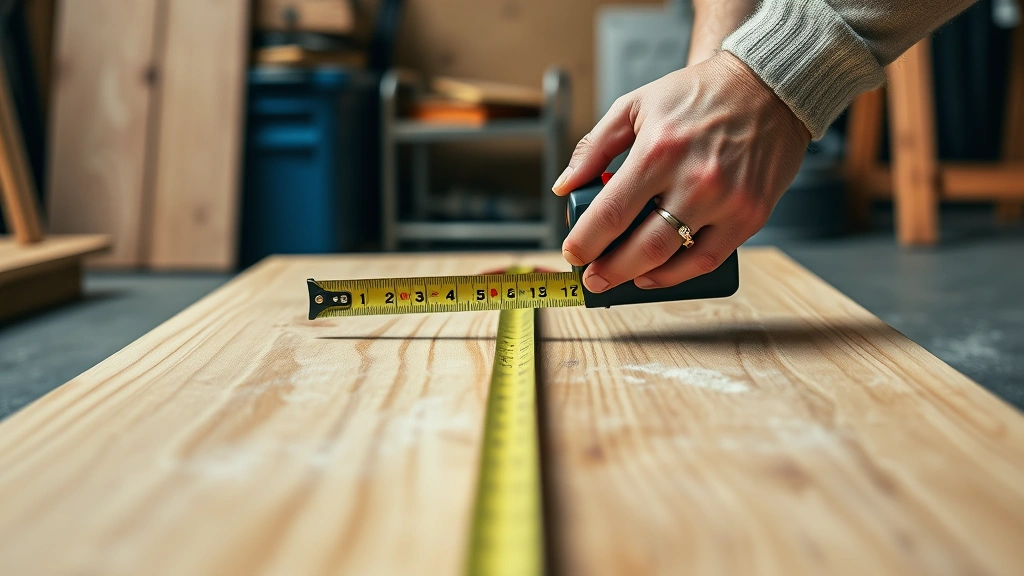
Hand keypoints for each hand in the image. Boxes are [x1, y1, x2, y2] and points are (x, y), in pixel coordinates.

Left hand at [552, 52, 809, 292]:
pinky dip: (678, 275)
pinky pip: (709, 259)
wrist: (769, 87)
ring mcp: (727, 201)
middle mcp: (695, 179)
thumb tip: (565, 186)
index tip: (573, 253)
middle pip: (642, 247)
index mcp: (659, 150)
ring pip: (674, 259)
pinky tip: (657, 273)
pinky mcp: (751, 215)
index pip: (611, 212)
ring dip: (639, 277)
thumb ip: (594, 147)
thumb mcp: (635, 106)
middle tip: (592, 279)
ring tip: (621, 277)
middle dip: (608, 271)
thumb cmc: (698, 96)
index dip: (586, 242)